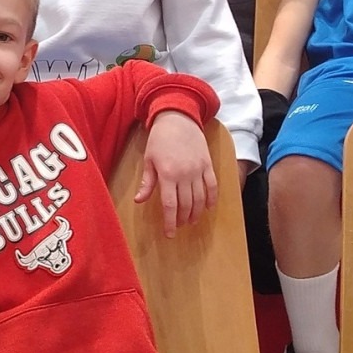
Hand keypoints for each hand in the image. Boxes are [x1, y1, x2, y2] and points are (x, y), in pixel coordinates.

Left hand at [134, 110, 214, 235]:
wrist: (178, 119)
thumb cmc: (159, 140)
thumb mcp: (149, 160)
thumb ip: (147, 182)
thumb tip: (139, 200)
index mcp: (168, 175)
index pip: (170, 205)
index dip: (170, 222)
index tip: (169, 234)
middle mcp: (185, 175)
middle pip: (186, 204)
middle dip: (182, 219)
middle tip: (178, 226)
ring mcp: (198, 170)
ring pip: (200, 198)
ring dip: (196, 213)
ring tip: (191, 220)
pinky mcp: (208, 165)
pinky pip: (212, 186)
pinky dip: (212, 199)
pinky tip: (208, 208)